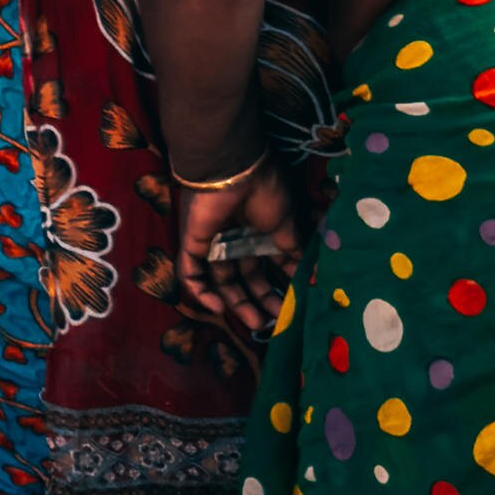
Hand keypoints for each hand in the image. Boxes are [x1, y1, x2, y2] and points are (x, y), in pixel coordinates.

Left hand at [176, 152, 300, 336]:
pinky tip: (220, 309)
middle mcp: (236, 240)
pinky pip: (191, 273)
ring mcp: (213, 243)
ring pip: (221, 281)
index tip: (291, 306)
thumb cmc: (265, 192)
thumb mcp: (287, 224)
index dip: (278, 287)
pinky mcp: (192, 243)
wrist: (234, 170)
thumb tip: (304, 273)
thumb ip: (292, 250)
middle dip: (259, 300)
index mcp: (259, 233)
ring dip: (236, 303)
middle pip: (245, 278)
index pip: (267, 267)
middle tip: (272, 323)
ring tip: (255, 323)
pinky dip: (201, 293)